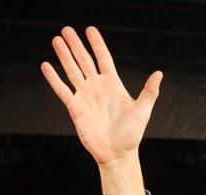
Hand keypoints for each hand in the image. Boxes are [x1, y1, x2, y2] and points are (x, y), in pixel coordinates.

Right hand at [42, 26, 161, 167]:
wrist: (117, 154)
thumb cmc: (132, 134)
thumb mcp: (143, 111)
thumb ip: (149, 91)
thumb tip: (159, 74)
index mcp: (113, 85)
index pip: (103, 58)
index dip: (97, 44)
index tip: (90, 29)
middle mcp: (97, 87)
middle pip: (84, 60)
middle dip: (76, 45)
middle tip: (66, 29)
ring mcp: (85, 96)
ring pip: (72, 71)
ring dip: (64, 56)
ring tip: (56, 39)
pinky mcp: (75, 108)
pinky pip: (62, 90)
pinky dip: (53, 78)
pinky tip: (46, 65)